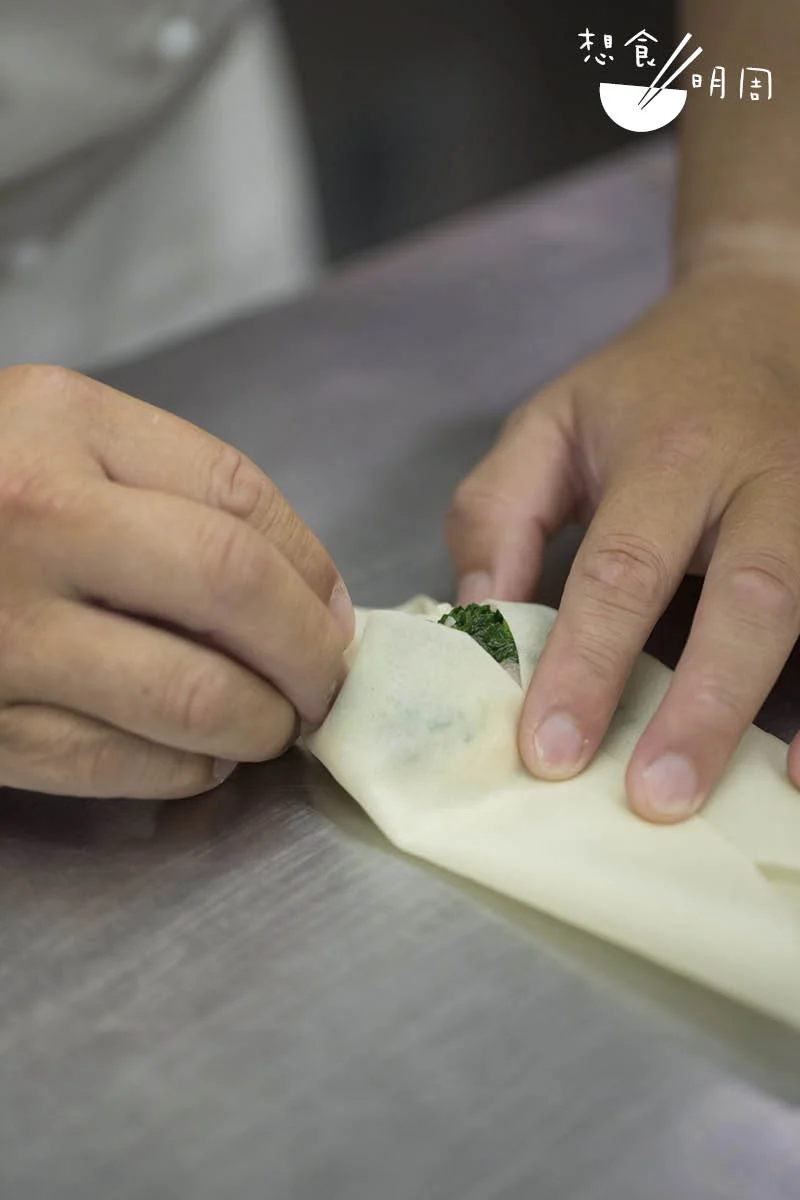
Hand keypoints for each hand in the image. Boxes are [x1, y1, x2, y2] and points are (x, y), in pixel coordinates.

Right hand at [0, 365, 353, 798]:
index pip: (239, 501)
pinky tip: (202, 757)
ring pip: (191, 698)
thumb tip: (310, 593)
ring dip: (262, 725)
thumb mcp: (54, 433)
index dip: (313, 569)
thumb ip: (174, 487)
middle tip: (329, 685)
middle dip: (311, 654)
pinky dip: (188, 771)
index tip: (336, 614)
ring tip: (274, 723)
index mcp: (59, 423)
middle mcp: (27, 516)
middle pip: (233, 591)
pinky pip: (118, 766)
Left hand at [447, 272, 799, 821]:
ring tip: (753, 799)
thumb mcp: (549, 425)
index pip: (622, 570)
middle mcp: (767, 478)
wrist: (764, 316)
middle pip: (750, 597)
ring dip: (781, 705)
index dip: (586, 665)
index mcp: (671, 453)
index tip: (549, 753)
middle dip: (703, 706)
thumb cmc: (644, 391)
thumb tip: (480, 625)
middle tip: (655, 799)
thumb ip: (498, 514)